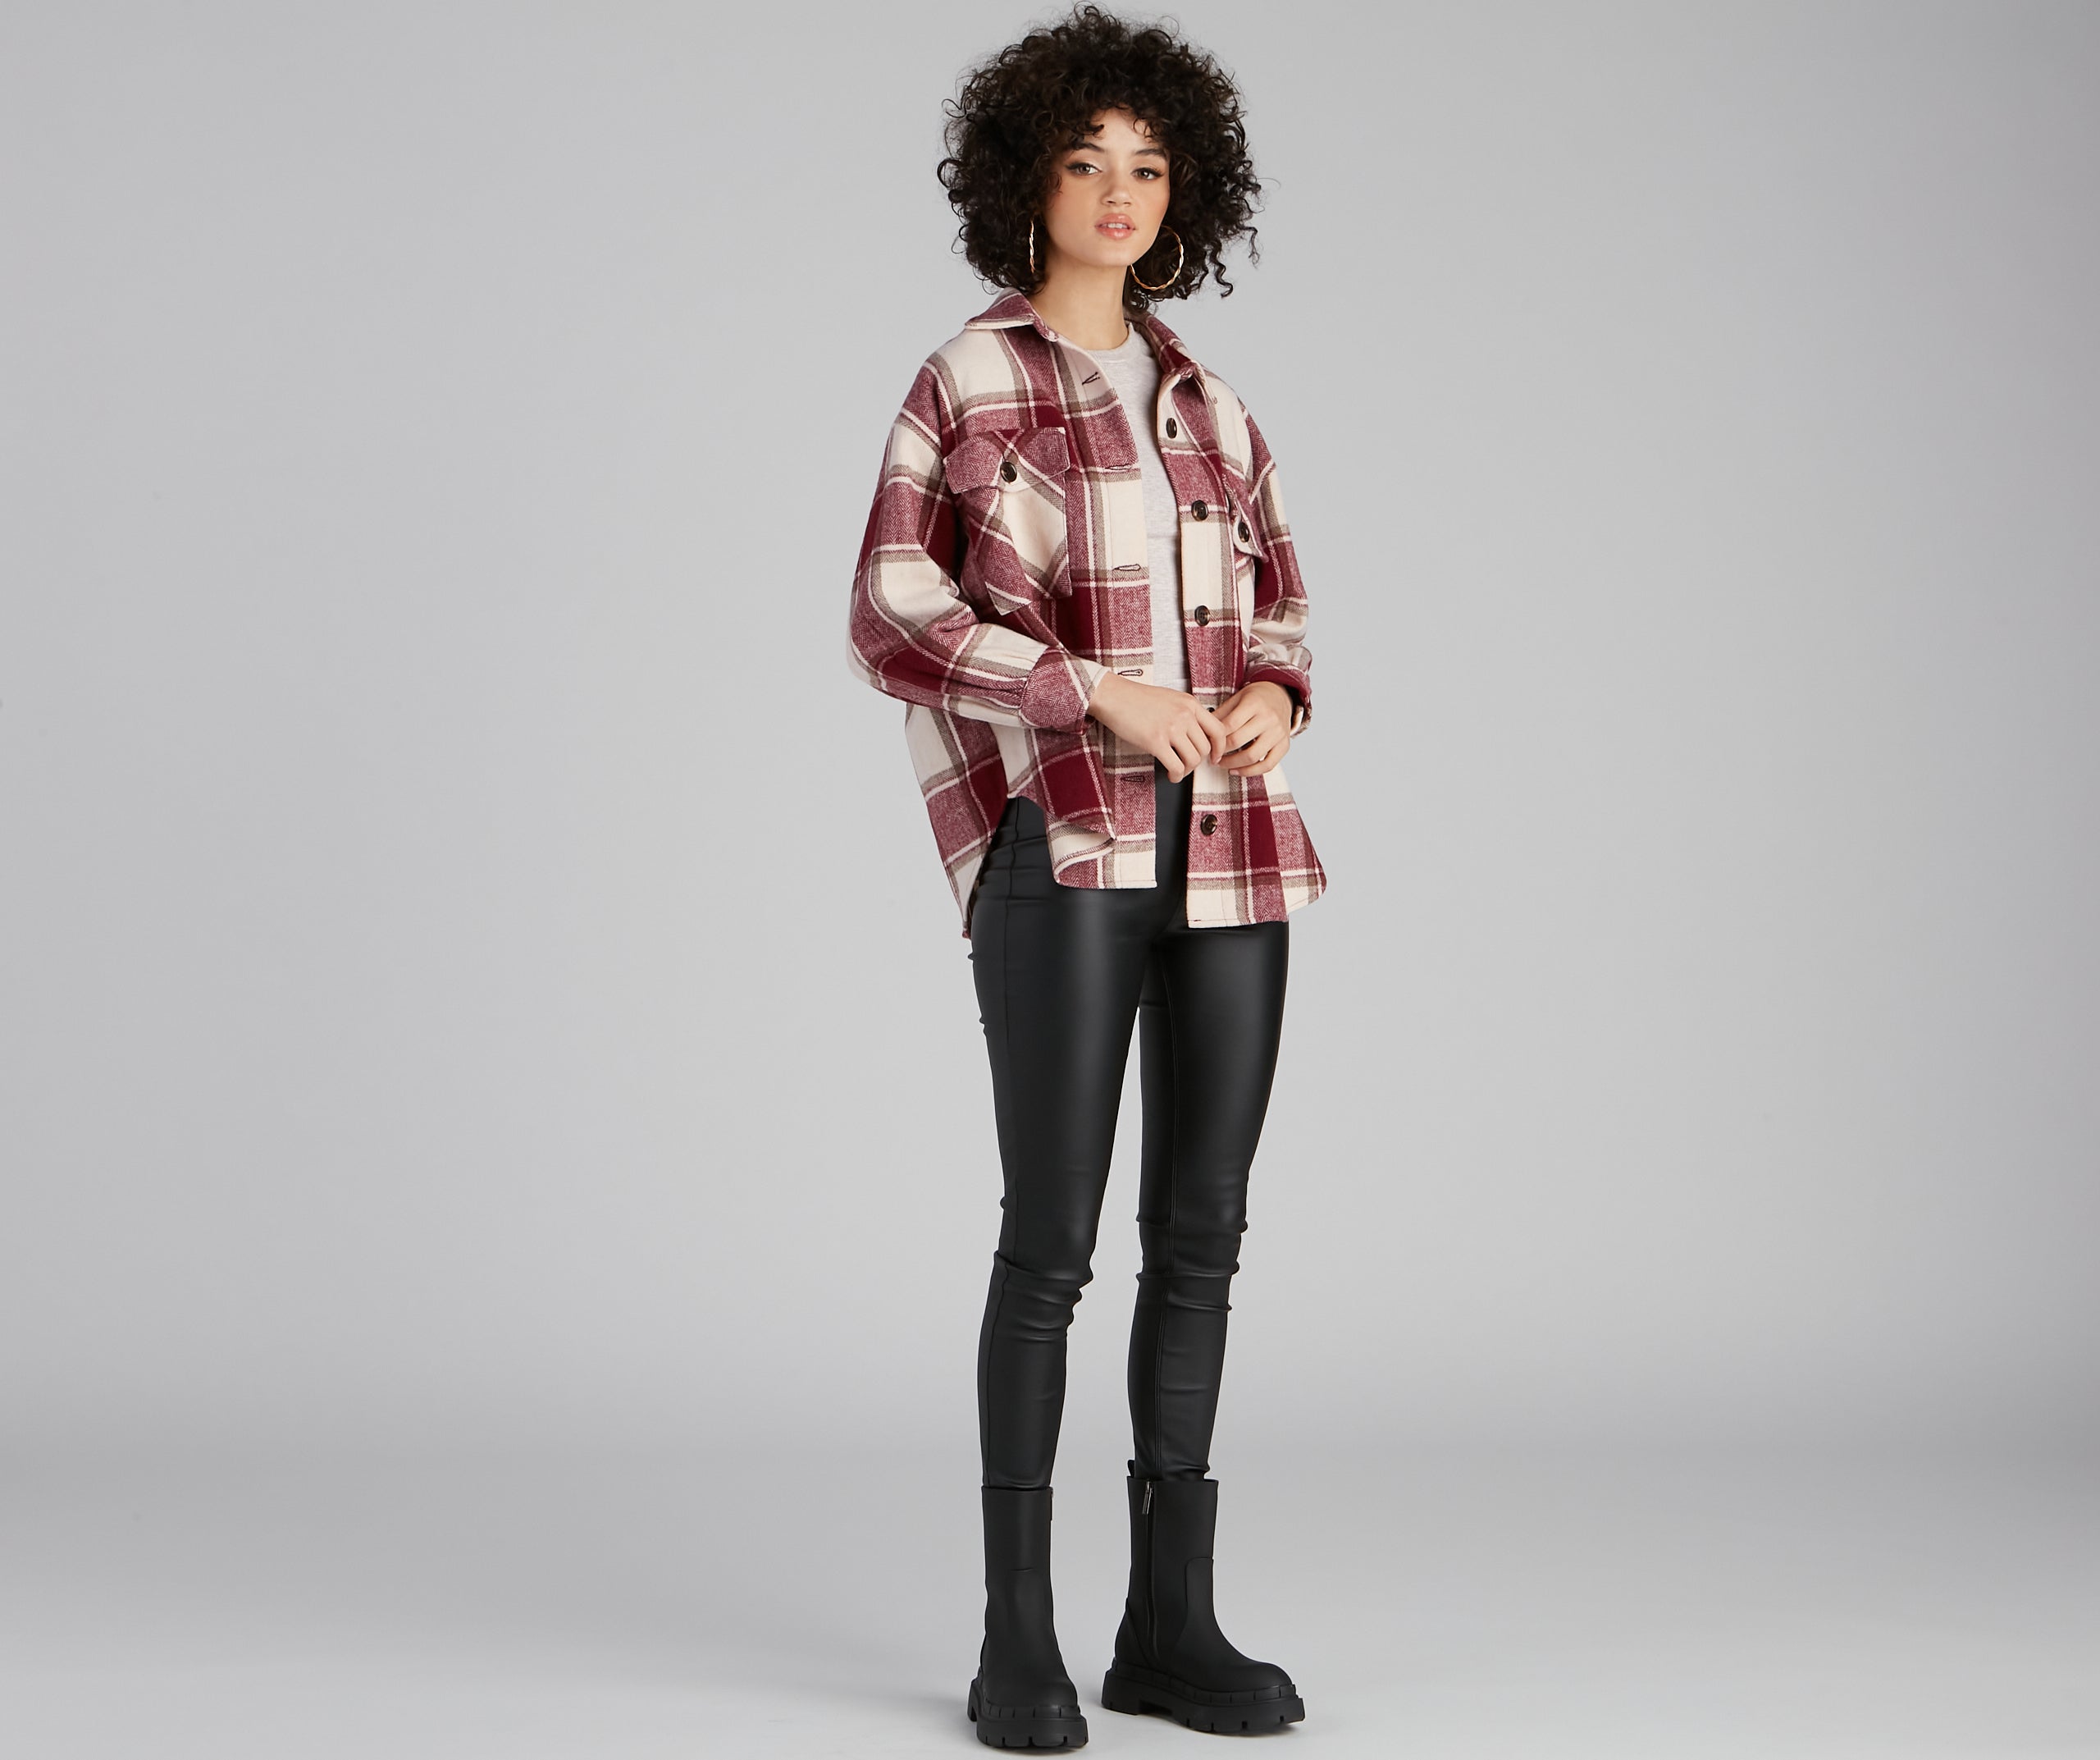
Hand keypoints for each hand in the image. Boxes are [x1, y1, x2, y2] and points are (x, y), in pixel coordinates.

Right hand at [1085, 672, 1230, 781]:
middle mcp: (1185, 715)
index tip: (1214, 757)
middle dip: (1198, 762)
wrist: (1113, 696)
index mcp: (1190, 704)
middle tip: (1188, 765)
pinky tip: (1170, 774)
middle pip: (1205, 748)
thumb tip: (1195, 735)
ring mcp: (1171, 728)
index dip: (1220, 747)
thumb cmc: (1136, 698)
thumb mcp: (1170, 698)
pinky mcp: (1156, 741)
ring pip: (1193, 759)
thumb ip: (1185, 713)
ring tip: (1177, 771)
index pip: (1218, 729)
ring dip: (1186, 770)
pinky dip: (1176, 775)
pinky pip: (1176, 766)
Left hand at [1213, 680, 1293, 775]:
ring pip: (1252, 756)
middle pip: (1238, 741)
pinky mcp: (1285, 745)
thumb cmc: (1257, 698)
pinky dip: (1251, 772)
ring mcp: (1278, 733)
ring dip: (1232, 764)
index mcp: (1254, 704)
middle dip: (1221, 751)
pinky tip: (1237, 770)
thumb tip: (1203, 730)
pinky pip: (1268, 765)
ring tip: (1221, 763)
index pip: (1229, 725)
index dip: (1215, 737)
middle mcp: (1268, 718)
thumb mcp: (1237, 698)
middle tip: (1212, 755)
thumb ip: (1221, 714)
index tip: (1207, 743)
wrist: (1281, 696)